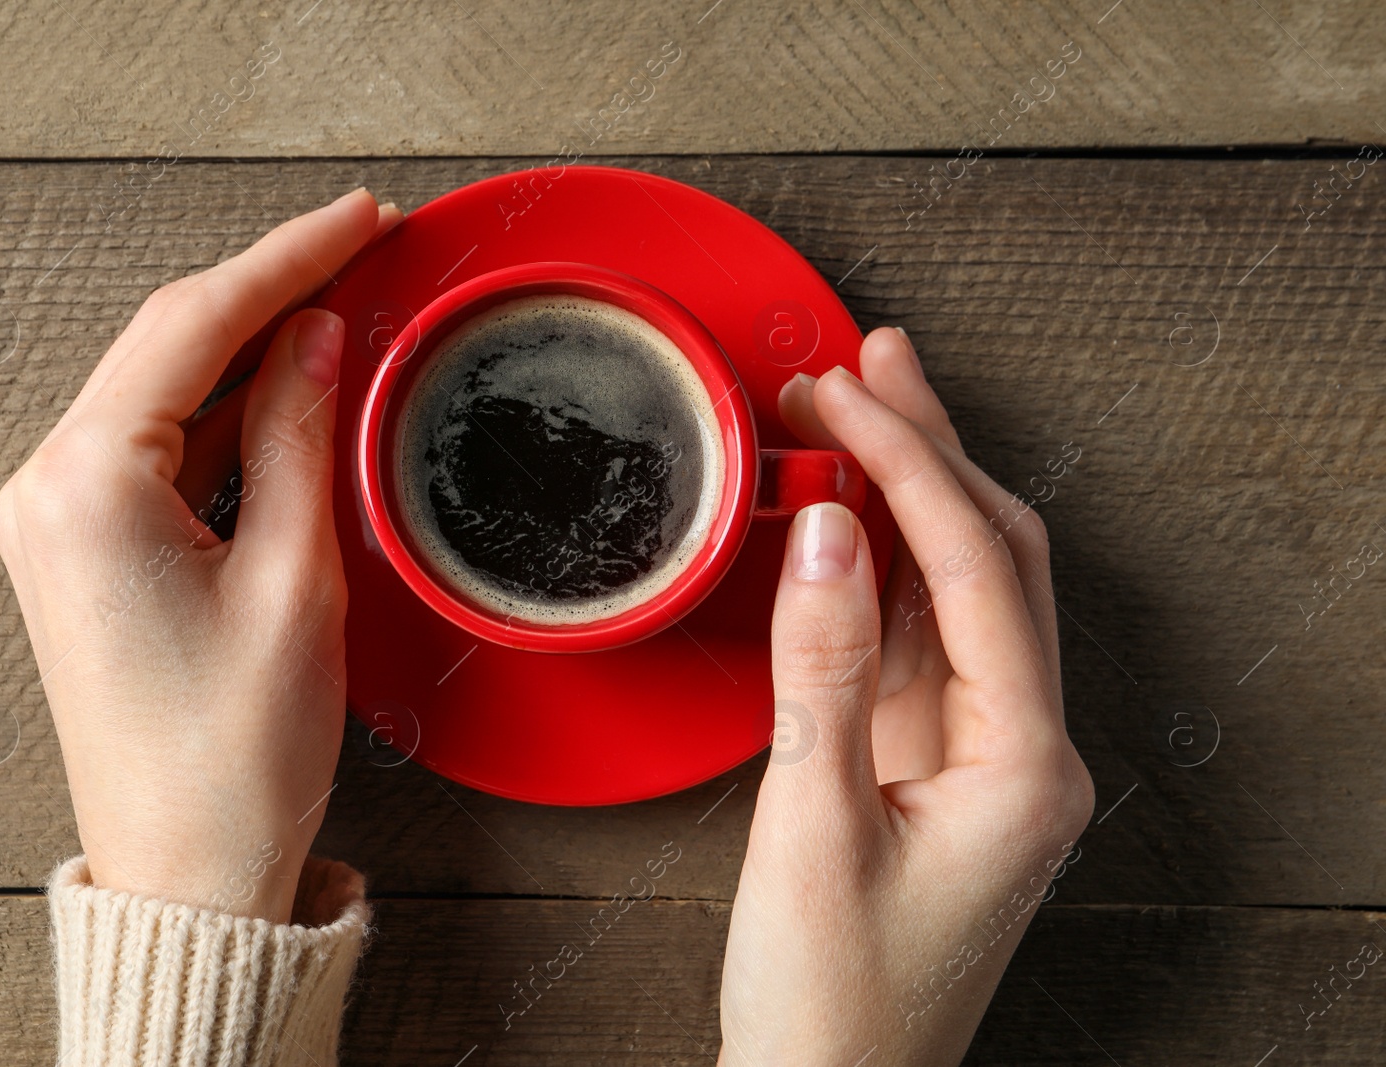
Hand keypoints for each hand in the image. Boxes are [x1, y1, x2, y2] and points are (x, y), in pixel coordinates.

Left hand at [0, 189, 400, 921]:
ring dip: (249, 345)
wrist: (188, 872)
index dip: (287, 257)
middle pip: (167, 342)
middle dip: (269, 289)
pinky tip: (286, 389)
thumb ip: (302, 438)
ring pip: (162, 388)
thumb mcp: (297, 582)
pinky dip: (224, 409)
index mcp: (87, 488)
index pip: (193, 323)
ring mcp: (58, 521)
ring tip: (340, 304)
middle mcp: (49, 491)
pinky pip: (156, 445)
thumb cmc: (234, 757)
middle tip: (361, 247)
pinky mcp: (84, 550)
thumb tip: (318, 336)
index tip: (359, 219)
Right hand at [717, 328, 1094, 1064]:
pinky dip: (879, 566)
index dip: (909, 465)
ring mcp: (983, 758)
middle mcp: (1024, 752)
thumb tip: (824, 527)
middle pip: (992, 559)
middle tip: (868, 361)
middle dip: (932, 450)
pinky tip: (846, 517)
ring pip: (958, 590)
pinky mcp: (933, 769)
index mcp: (1025, 767)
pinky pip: (917, 640)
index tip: (843, 392)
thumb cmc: (830, 1005)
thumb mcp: (811, 828)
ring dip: (907, 496)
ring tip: (857, 406)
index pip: (973, 570)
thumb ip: (822, 669)